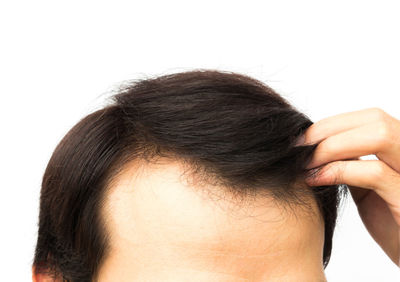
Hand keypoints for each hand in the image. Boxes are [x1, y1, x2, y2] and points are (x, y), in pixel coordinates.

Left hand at [299, 107, 399, 266]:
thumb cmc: (392, 222)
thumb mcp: (369, 186)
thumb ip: (352, 163)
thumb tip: (318, 145)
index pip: (371, 118)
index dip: (332, 123)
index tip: (302, 139)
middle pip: (375, 120)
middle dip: (329, 130)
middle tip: (299, 149)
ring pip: (379, 136)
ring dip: (333, 146)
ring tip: (306, 163)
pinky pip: (375, 173)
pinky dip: (338, 171)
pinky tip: (315, 179)